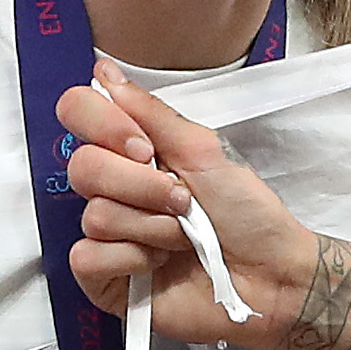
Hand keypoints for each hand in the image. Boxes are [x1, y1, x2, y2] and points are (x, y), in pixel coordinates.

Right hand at [58, 67, 315, 348]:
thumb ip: (150, 112)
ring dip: (152, 227)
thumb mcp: (203, 150)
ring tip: (184, 239)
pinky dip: (132, 260)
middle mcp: (114, 189)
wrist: (272, 275)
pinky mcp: (104, 279)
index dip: (105, 126)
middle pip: (82, 166)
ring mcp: (107, 235)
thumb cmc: (248, 214)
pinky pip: (87, 257)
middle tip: (183, 201)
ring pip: (94, 215)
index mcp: (133, 152)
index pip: (78, 113)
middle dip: (142, 185)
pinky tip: (159, 267)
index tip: (147, 149)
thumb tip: (104, 71)